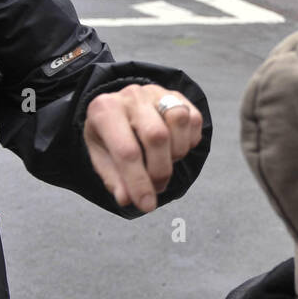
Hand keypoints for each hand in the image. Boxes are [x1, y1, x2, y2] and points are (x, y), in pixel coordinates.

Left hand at [83, 84, 203, 212]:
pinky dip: (189, 141)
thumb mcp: (103, 157)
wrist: (121, 108)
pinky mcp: (179, 95)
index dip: (139, 182)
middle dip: (161, 170)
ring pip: (179, 122)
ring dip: (177, 152)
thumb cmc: (110, 135)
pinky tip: (175, 147)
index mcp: (104, 110)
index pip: (126, 151)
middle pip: (157, 136)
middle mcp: (132, 96)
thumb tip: (128, 199)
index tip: (147, 206)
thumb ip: (115, 178)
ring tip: (165, 162)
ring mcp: (158, 93)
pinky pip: (195, 119)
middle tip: (157, 187)